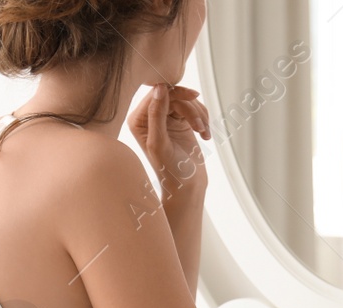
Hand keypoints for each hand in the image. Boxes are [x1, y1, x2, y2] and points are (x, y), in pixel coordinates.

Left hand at [128, 83, 210, 197]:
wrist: (187, 185)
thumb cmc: (170, 171)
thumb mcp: (160, 143)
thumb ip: (156, 115)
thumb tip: (159, 88)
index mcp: (138, 120)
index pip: (157, 94)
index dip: (176, 92)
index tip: (194, 96)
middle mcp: (149, 117)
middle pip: (173, 95)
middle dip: (190, 108)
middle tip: (200, 125)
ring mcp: (166, 118)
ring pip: (185, 101)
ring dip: (199, 114)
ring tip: (203, 132)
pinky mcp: (180, 121)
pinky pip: (193, 108)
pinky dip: (202, 118)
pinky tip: (204, 134)